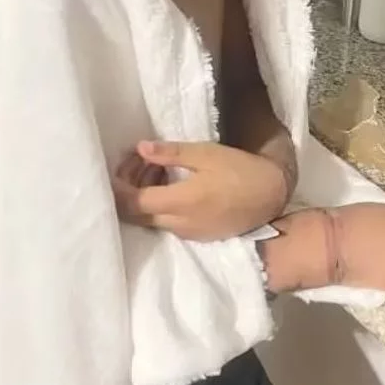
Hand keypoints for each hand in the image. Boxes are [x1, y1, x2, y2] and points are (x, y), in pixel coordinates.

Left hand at [113, 141, 287, 240]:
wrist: (271, 196)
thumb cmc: (240, 170)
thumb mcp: (206, 154)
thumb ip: (170, 153)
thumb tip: (140, 148)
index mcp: (179, 202)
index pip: (132, 202)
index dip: (117, 189)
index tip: (113, 171)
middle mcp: (178, 224)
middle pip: (136, 214)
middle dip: (127, 192)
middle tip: (131, 165)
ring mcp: (187, 234)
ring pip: (150, 219)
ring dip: (143, 198)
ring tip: (150, 169)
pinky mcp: (196, 236)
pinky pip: (166, 223)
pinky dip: (158, 205)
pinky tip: (167, 185)